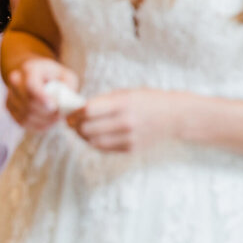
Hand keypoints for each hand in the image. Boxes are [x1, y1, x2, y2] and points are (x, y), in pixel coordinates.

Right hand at [6, 58, 79, 128]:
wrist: (36, 76)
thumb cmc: (55, 76)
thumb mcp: (66, 76)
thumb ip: (69, 88)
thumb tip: (65, 103)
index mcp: (30, 69)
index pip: (31, 85)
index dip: (41, 98)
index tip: (53, 106)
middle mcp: (16, 80)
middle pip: (27, 102)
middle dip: (46, 113)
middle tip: (60, 115)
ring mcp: (10, 95)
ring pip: (25, 115)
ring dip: (43, 121)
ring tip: (56, 118)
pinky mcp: (10, 108)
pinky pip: (23, 122)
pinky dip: (37, 126)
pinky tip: (48, 122)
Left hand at [68, 89, 182, 152]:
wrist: (174, 116)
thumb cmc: (146, 100)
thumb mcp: (125, 93)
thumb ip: (103, 101)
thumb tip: (77, 109)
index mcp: (123, 103)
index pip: (88, 110)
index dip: (74, 112)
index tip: (68, 111)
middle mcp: (125, 122)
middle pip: (87, 128)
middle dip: (75, 125)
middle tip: (70, 122)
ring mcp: (129, 138)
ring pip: (93, 141)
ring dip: (82, 136)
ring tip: (79, 129)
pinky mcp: (131, 149)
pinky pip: (104, 149)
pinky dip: (94, 143)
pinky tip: (92, 136)